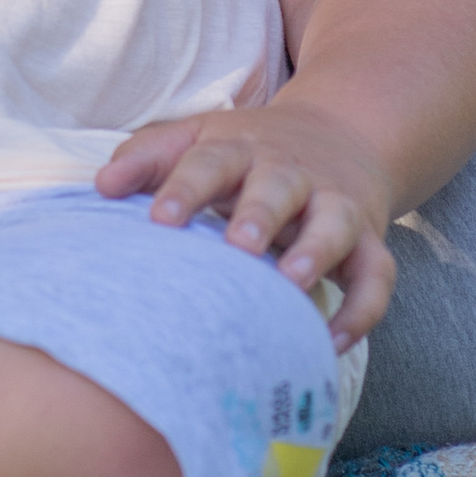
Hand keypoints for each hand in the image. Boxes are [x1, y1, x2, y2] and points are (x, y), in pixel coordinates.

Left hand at [97, 101, 396, 341]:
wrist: (342, 134)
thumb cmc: (247, 153)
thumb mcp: (199, 139)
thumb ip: (147, 159)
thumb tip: (99, 188)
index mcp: (242, 149)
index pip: (211, 161)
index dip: (185, 188)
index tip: (159, 220)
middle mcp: (292, 173)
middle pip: (278, 187)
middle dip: (260, 213)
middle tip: (238, 244)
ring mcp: (335, 205)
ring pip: (335, 224)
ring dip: (317, 250)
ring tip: (292, 282)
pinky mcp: (368, 240)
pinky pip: (377, 276)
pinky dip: (362, 309)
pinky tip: (331, 342)